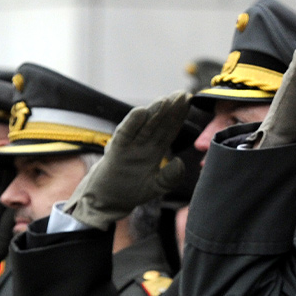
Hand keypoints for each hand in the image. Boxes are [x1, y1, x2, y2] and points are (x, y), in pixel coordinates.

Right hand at [64, 91, 190, 229]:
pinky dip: (132, 123)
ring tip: (166, 99)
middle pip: (159, 124)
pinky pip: (125, 134)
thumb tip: (180, 162)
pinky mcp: (116, 151)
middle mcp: (143, 144)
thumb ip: (170, 177)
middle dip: (171, 109)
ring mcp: (130, 146)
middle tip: (182, 94)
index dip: (179, 117)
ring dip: (155, 112)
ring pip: (144, 125)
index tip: (189, 102)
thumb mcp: (156, 187)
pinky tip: (141, 111)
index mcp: (155, 150)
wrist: (107, 201)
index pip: (169, 130)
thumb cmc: (130, 191)